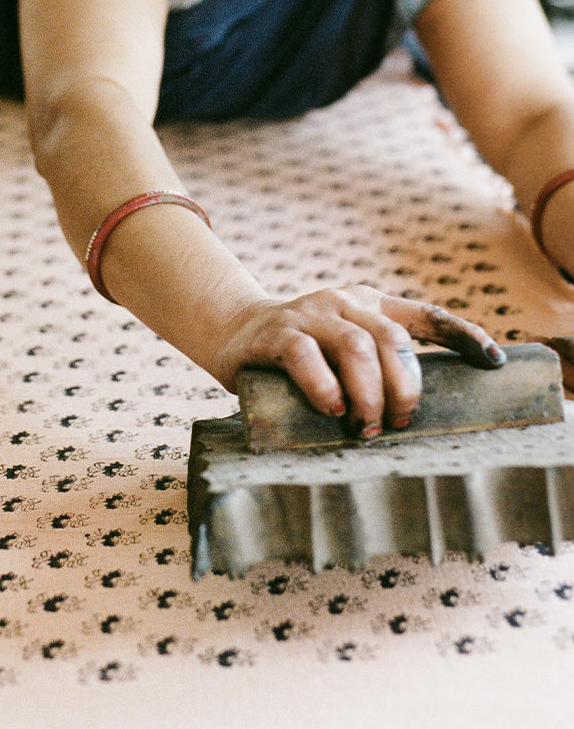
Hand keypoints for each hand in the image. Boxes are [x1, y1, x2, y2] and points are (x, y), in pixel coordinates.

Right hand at [211, 285, 505, 438]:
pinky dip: (324, 386)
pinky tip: (331, 409)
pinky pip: (305, 356)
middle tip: (399, 423)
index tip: (494, 362)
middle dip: (405, 386)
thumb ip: (375, 368)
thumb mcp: (343, 350)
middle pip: (392, 338)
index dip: (463, 336)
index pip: (426, 315)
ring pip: (356, 346)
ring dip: (369, 394)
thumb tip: (416, 421)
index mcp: (369, 303)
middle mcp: (343, 301)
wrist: (234, 331)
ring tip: (367, 427)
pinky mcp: (277, 333)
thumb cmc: (302, 354)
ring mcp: (309, 314)